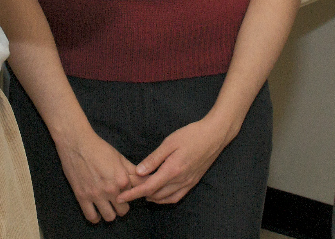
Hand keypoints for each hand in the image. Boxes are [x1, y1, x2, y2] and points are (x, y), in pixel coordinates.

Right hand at [53, 128, 139, 222]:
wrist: (77, 143)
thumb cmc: (99, 148)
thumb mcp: (119, 157)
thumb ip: (132, 171)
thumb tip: (145, 179)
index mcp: (122, 179)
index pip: (133, 196)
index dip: (129, 194)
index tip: (124, 192)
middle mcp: (111, 189)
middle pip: (123, 211)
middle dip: (121, 206)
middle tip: (116, 200)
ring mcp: (96, 195)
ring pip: (109, 217)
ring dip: (109, 213)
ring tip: (107, 206)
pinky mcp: (82, 197)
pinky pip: (91, 217)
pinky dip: (95, 217)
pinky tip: (96, 211)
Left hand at [117, 117, 233, 205]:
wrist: (214, 135)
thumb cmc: (191, 135)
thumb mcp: (169, 143)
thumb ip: (154, 159)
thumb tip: (138, 171)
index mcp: (172, 170)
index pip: (148, 187)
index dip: (133, 193)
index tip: (120, 196)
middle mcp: (180, 180)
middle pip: (155, 194)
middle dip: (140, 193)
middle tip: (129, 185)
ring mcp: (188, 183)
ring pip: (165, 198)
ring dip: (152, 197)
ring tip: (140, 190)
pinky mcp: (193, 182)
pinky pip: (176, 196)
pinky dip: (165, 198)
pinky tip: (158, 194)